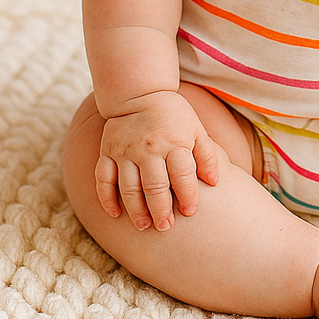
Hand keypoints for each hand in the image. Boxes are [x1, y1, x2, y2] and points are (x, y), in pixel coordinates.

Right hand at [95, 91, 218, 230]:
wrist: (140, 92)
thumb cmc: (174, 116)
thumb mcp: (196, 129)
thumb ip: (207, 155)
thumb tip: (214, 183)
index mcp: (173, 142)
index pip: (182, 175)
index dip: (188, 196)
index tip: (190, 212)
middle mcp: (148, 148)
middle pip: (155, 186)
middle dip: (161, 210)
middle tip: (166, 227)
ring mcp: (125, 150)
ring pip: (128, 187)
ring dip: (136, 210)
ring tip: (144, 226)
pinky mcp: (107, 151)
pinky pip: (103, 178)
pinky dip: (107, 198)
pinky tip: (115, 214)